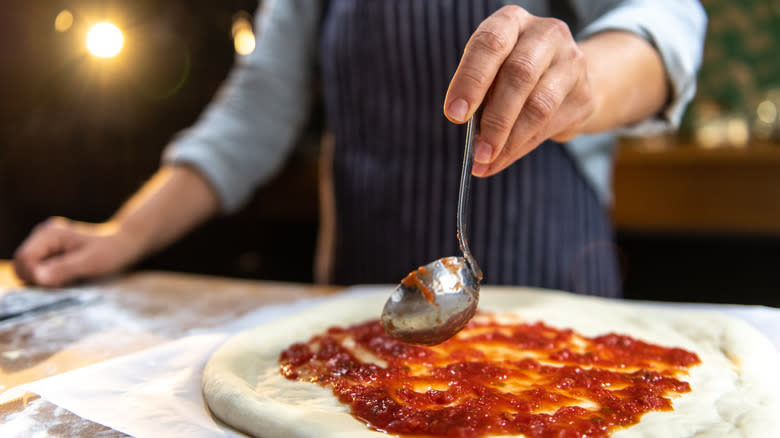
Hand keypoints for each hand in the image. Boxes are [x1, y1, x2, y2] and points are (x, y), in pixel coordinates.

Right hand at [13, 217, 142, 286]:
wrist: (124, 244)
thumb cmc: (111, 252)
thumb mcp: (91, 263)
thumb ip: (63, 270)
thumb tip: (38, 278)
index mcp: (49, 234)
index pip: (23, 259)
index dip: (33, 276)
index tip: (56, 285)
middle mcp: (43, 236)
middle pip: (22, 265)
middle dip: (38, 280)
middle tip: (65, 284)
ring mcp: (45, 244)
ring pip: (29, 271)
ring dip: (45, 281)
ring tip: (70, 280)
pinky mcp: (50, 253)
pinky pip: (40, 272)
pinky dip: (51, 280)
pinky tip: (70, 278)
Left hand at [444, 6, 595, 176]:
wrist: (568, 78)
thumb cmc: (515, 73)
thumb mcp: (492, 70)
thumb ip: (479, 92)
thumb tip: (467, 131)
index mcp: (512, 21)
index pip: (491, 43)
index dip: (471, 80)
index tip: (455, 114)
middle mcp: (546, 34)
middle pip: (519, 74)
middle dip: (494, 118)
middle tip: (476, 149)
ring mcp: (570, 62)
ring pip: (537, 105)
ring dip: (508, 139)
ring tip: (486, 159)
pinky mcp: (583, 94)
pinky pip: (547, 126)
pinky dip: (520, 148)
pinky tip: (501, 160)